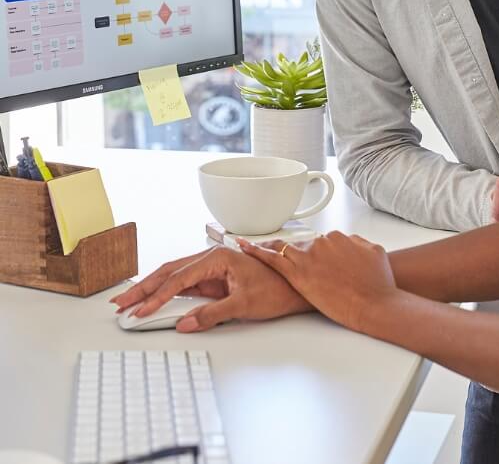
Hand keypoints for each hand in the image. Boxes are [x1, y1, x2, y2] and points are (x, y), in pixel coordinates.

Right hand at [109, 245, 310, 331]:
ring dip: (151, 290)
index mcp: (218, 257)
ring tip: (129, 302)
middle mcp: (211, 258)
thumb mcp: (244, 304)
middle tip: (120, 303)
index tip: (141, 311)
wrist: (295, 288)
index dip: (158, 296)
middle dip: (144, 288)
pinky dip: (165, 294)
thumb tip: (185, 324)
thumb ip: (212, 314)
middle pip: (169, 272)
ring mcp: (210, 269)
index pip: (179, 278)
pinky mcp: (212, 280)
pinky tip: (151, 302)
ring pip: (173, 277)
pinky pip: (183, 286)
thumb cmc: (276, 289)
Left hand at [240, 232, 397, 333]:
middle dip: (295, 254)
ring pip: (284, 249)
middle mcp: (322, 242)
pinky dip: (257, 251)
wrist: (374, 303)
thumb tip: (351, 244)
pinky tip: (245, 248)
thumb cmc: (377, 284)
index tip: (311, 259)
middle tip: (286, 263)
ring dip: (271, 248)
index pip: (319, 242)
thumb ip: (358, 245)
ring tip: (256, 250)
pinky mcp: (299, 273)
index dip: (314, 253)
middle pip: (301, 245)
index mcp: (338, 238)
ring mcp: (309, 256)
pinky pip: (272, 258)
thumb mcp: (374, 253)